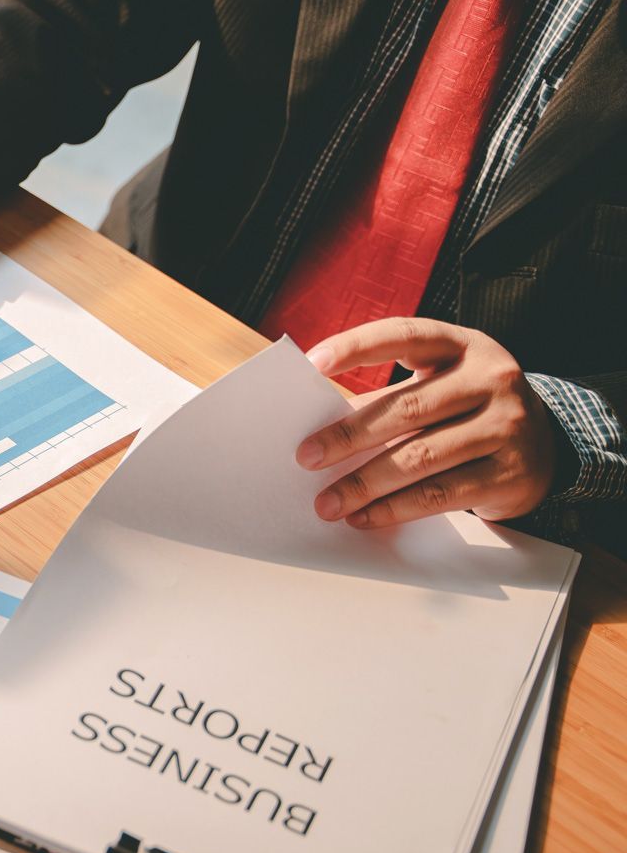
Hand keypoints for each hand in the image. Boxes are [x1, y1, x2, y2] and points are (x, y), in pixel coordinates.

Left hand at [296, 318, 558, 527]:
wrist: (546, 448)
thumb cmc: (469, 411)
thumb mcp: (439, 388)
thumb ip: (386, 399)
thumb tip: (317, 427)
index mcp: (464, 346)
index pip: (405, 335)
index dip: (358, 347)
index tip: (312, 364)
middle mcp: (492, 379)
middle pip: (407, 406)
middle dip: (349, 435)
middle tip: (306, 457)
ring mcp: (506, 426)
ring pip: (420, 456)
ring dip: (365, 483)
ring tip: (327, 502)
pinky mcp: (510, 473)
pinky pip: (440, 494)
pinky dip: (394, 509)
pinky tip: (364, 517)